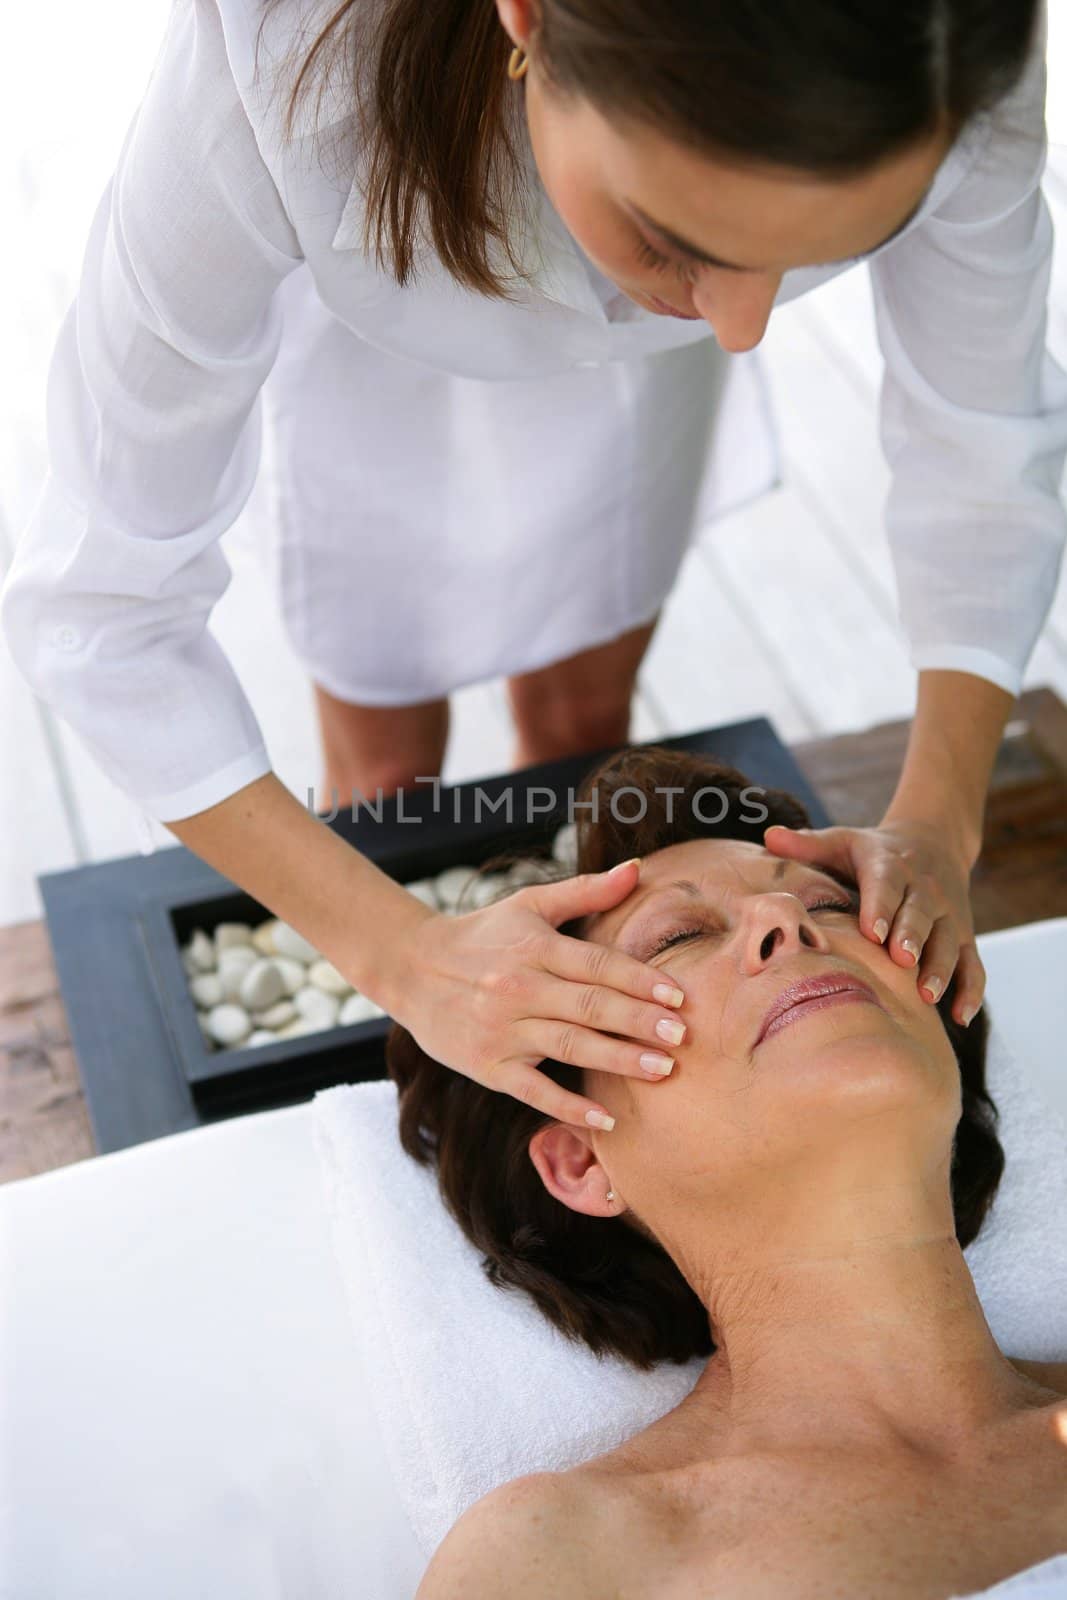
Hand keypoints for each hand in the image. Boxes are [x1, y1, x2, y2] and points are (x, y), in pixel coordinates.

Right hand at [393, 859, 687, 1131]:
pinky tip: (605, 1119)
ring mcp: (502, 1029)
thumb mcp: (530, 905)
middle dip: (638, 1021)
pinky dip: (567, 1108)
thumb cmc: (484, 935)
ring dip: (617, 1059)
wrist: (412, 969)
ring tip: (662, 1070)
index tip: (679, 995)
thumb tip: (637, 868)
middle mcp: (519, 987)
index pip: (596, 963)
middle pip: (589, 1006)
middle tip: (682, 1035)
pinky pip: (532, 1090)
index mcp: (535, 948)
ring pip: (569, 1046)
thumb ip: (586, 891)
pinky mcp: (487, 1065)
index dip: (640, 979)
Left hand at [762, 817, 984, 1027]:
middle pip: (921, 914)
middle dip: (913, 937)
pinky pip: (974, 965)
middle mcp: (925, 890)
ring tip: (927, 996)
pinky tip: (959, 1018)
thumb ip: (808, 844)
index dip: (881, 906)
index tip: (873, 931)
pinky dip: (971, 990)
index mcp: (891, 866)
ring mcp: (948, 915)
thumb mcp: (842, 841)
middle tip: (901, 960)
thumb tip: (769, 837)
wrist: (933, 841)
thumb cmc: (872, 852)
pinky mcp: (964, 936)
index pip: (887, 884)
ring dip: (941, 968)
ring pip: (949, 942)